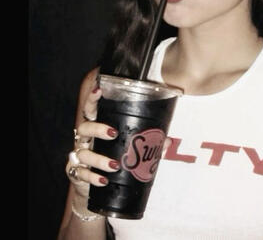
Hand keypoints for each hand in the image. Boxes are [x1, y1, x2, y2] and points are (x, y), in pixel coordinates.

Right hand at [65, 76, 172, 198]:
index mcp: (97, 127)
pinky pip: (82, 174)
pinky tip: (103, 180)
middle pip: (85, 128)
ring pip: (83, 153)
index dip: (93, 99)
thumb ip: (149, 144)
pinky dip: (93, 177)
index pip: (91, 109)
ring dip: (99, 159)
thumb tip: (168, 141)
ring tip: (115, 165)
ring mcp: (79, 156)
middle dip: (98, 129)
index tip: (99, 90)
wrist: (97, 190)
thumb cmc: (113, 159)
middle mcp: (86, 140)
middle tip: (114, 133)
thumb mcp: (130, 149)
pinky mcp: (77, 173)